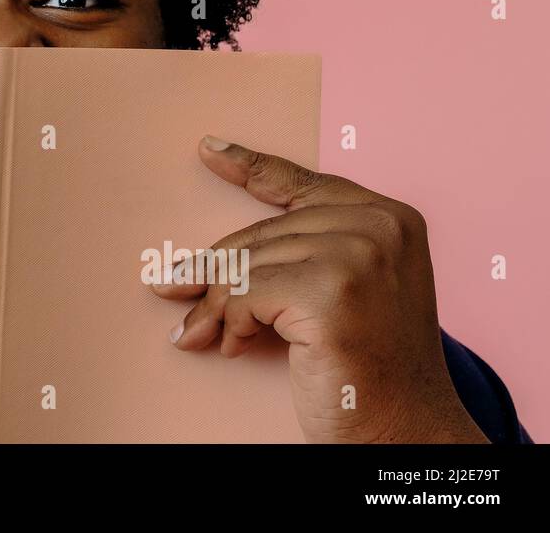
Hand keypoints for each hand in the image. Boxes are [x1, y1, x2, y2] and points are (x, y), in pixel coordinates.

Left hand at [149, 135, 487, 443]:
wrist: (410, 431)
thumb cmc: (372, 369)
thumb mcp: (346, 291)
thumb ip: (297, 255)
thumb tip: (198, 261)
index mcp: (389, 216)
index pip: (304, 183)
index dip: (249, 166)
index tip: (208, 149)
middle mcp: (378, 225)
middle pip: (262, 232)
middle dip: (212, 270)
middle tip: (168, 289)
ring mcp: (357, 254)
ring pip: (246, 264)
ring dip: (214, 305)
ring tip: (197, 333)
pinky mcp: (329, 291)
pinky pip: (244, 295)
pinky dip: (229, 324)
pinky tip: (235, 346)